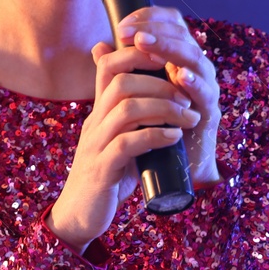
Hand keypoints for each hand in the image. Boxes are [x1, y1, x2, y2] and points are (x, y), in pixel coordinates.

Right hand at [46, 5, 222, 249]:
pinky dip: (155, 136)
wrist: (80, 214)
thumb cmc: (106, 174)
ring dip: (164, 108)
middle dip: (160, 83)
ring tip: (189, 116)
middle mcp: (94, 122)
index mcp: (99, 111)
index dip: (139, 54)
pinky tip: (174, 138)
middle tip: (188, 96)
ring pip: (126, 109)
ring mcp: (95, 144)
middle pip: (121, 82)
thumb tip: (153, 93)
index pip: (109, 65)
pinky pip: (127, 143)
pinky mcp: (102, 169)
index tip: (170, 61)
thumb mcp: (118, 138)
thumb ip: (133, 115)